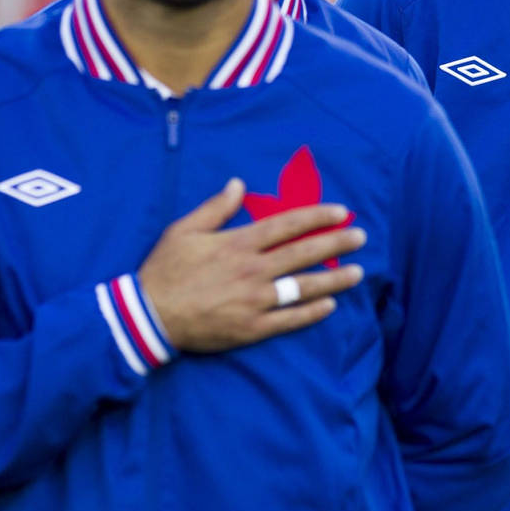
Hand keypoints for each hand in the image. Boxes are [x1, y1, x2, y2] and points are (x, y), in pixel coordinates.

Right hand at [137, 179, 366, 353]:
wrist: (148, 316)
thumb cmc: (164, 270)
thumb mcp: (183, 230)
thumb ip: (214, 208)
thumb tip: (238, 183)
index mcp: (238, 243)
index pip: (287, 226)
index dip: (317, 217)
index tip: (341, 212)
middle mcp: (252, 270)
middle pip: (304, 253)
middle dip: (336, 244)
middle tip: (361, 238)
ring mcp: (254, 300)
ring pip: (303, 287)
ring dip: (334, 279)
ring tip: (357, 273)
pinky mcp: (251, 328)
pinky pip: (289, 319)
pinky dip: (311, 312)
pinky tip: (330, 306)